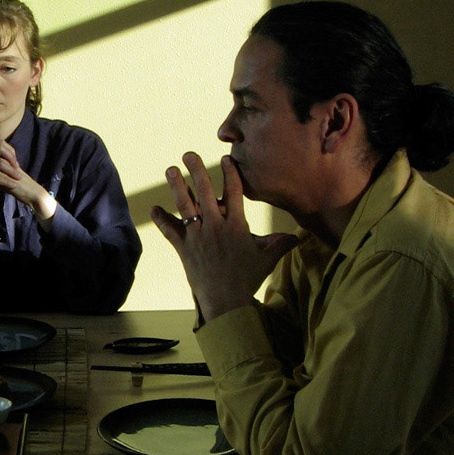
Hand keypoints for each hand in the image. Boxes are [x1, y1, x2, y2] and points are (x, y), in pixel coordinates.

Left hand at [151, 152, 296, 320]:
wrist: (225, 300)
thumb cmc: (248, 279)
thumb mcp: (267, 259)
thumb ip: (280, 244)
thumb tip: (299, 237)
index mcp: (236, 226)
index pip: (234, 193)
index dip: (230, 174)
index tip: (225, 159)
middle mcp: (215, 227)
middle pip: (205, 193)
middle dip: (197, 171)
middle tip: (189, 154)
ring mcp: (198, 237)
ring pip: (185, 206)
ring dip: (177, 186)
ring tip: (170, 170)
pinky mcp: (184, 249)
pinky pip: (170, 231)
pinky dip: (162, 220)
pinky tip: (154, 208)